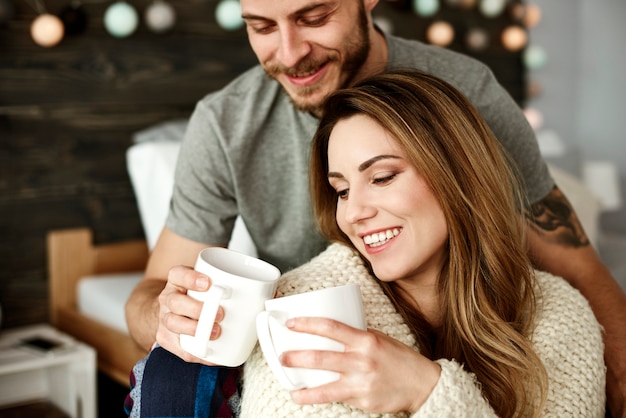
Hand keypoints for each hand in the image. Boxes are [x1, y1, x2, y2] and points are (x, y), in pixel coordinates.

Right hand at [155, 264, 224, 363]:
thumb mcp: (207, 282)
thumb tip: (269, 291)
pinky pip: (179, 348)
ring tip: (216, 333)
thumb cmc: (197, 295)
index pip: (178, 274)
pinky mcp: (166, 338)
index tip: (208, 284)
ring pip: (173, 324)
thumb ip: (231, 283)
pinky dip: (197, 352)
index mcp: (177, 280)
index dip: (191, 278)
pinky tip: (211, 354)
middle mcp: (168, 298)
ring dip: (195, 330)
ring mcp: (164, 318)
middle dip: (198, 309)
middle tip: (220, 314)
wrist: (172, 309)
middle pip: (176, 302)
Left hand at [280, 317, 440, 413]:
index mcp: (366, 340)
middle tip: (283, 357)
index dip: (308, 324)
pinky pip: (336, 399)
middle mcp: (362, 360)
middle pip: (321, 357)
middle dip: (297, 357)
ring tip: (290, 386)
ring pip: (325, 387)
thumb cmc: (400, 359)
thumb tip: (333, 332)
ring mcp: (361, 382)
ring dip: (303, 387)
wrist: (422, 384)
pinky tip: (308, 397)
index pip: (331, 327)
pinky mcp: (362, 400)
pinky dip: (319, 399)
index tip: (292, 324)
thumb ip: (357, 336)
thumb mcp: (380, 339)